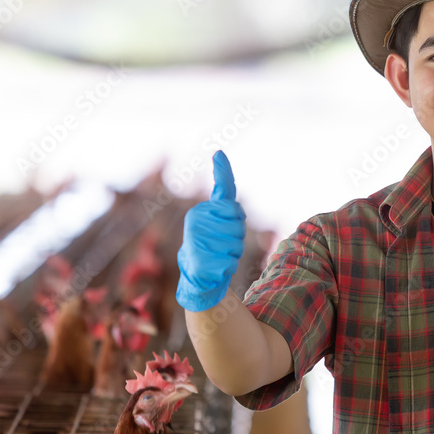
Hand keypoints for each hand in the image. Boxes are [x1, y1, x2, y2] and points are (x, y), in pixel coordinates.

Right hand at [176, 151, 245, 310]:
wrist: (197, 280)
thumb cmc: (213, 249)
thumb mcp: (220, 226)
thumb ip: (227, 209)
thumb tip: (224, 167)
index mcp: (200, 212)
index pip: (223, 194)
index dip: (223, 173)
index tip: (219, 154)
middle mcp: (196, 222)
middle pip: (238, 221)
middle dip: (238, 235)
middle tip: (225, 245)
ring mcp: (196, 240)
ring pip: (236, 243)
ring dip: (234, 253)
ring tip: (220, 256)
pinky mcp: (199, 261)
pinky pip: (229, 262)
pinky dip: (227, 268)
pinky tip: (217, 269)